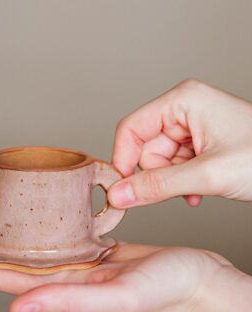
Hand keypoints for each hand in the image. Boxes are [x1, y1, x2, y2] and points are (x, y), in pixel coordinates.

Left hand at [0, 228, 224, 311]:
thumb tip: (13, 311)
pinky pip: (49, 239)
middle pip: (1, 265)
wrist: (193, 277)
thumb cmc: (165, 289)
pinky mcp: (88, 248)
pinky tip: (20, 220)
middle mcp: (60, 278)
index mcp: (59, 290)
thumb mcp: (116, 298)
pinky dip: (27, 230)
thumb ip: (67, 303)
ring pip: (22, 252)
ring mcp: (72, 263)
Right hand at [108, 79, 251, 207]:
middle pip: (144, 149)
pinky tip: (200, 190)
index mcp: (183, 101)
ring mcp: (191, 128)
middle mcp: (183, 110)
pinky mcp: (197, 145)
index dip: (123, 160)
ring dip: (172, 182)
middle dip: (158, 174)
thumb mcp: (208, 174)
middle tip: (181, 187)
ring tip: (199, 187)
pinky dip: (181, 184)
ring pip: (157, 163)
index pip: (130, 129)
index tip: (122, 189)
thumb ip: (157, 186)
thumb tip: (119, 194)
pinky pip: (171, 168)